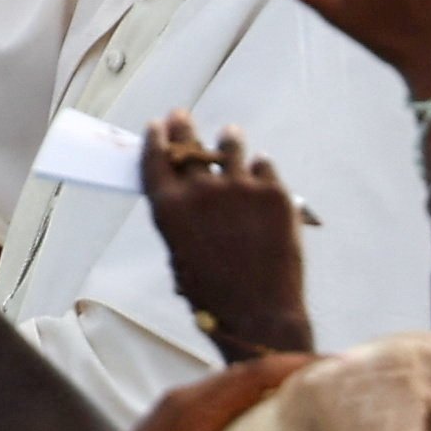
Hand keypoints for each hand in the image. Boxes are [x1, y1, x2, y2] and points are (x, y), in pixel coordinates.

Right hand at [142, 115, 311, 358]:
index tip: (156, 126)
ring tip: (229, 135)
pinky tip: (259, 172)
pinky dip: (259, 170)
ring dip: (227, 139)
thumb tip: (188, 192)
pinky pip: (264, 167)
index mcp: (170, 208)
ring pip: (231, 148)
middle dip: (183, 128)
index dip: (155, 140)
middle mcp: (202, 190)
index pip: (156, 159)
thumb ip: (181, 219)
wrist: (259, 315)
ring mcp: (241, 188)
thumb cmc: (212, 295)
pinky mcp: (275, 192)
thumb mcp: (180, 256)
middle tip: (181, 116)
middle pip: (189, 146)